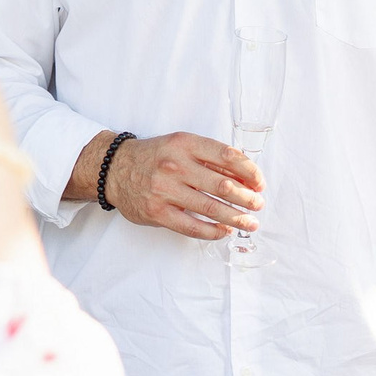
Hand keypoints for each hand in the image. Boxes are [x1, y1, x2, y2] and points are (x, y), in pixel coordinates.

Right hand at [103, 133, 263, 241]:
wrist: (115, 169)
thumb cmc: (155, 157)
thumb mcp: (181, 146)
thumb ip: (210, 158)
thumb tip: (245, 176)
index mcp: (184, 144)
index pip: (227, 156)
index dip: (249, 171)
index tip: (259, 182)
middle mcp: (175, 165)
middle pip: (223, 185)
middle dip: (247, 198)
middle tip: (258, 204)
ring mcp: (164, 190)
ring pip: (210, 208)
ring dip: (236, 217)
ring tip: (250, 222)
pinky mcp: (157, 212)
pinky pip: (192, 226)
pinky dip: (213, 231)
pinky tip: (225, 231)